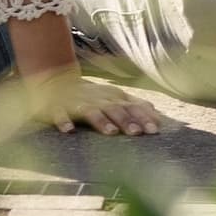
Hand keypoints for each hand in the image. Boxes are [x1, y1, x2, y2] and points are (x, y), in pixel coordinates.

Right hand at [34, 75, 164, 136]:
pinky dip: (64, 121)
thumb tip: (159, 117)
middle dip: (126, 120)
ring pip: (91, 112)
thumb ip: (136, 106)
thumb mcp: (115, 97)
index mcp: (113, 98)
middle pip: (114, 109)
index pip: (131, 107)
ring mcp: (77, 104)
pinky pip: (60, 115)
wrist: (56, 82)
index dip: (144, 118)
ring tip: (111, 132)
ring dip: (101, 121)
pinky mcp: (57, 109)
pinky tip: (68, 130)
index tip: (155, 130)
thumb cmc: (92, 95)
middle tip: (137, 133)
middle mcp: (98, 100)